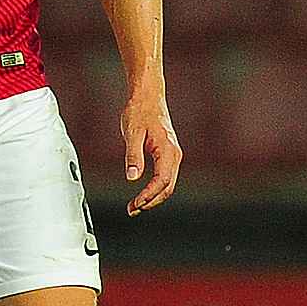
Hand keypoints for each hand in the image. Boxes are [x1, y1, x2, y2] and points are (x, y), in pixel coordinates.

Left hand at [120, 81, 181, 215]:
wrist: (148, 96)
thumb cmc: (139, 111)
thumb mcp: (132, 132)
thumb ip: (133, 155)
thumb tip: (132, 178)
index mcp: (168, 150)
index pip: (161, 181)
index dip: (148, 195)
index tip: (135, 203)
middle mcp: (174, 155)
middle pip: (167, 187)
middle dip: (151, 201)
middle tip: (132, 209)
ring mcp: (173, 155)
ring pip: (167, 183)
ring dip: (153, 197)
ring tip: (135, 206)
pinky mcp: (168, 154)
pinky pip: (165, 176)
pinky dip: (154, 188)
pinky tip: (143, 193)